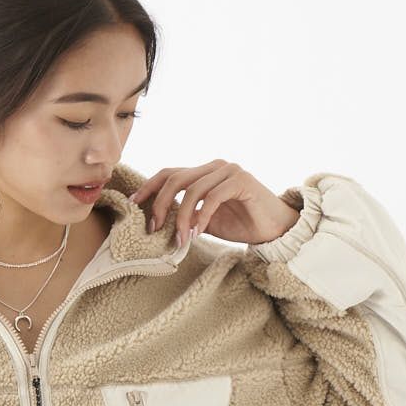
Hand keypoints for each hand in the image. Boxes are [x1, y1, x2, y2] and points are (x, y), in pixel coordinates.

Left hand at [128, 160, 300, 248]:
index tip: (132, 205)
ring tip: (181, 238)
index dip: (148, 187)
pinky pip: (213, 197)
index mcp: (203, 173)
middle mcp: (214, 167)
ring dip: (182, 217)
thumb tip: (157, 223)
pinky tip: (198, 233)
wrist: (273, 229)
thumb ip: (185, 216)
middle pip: (175, 178)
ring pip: (192, 190)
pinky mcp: (242, 181)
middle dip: (159, 204)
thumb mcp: (205, 221)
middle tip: (155, 229)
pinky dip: (202, 216)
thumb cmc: (240, 223)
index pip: (169, 173)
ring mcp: (229, 171)